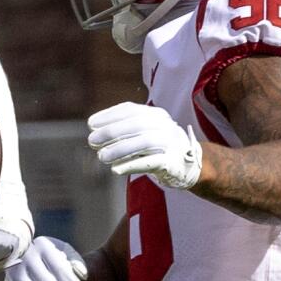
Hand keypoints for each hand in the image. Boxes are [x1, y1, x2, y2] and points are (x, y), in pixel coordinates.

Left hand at [87, 102, 201, 188]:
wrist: (189, 164)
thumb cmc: (158, 147)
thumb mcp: (144, 132)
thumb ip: (123, 130)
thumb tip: (94, 132)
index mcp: (156, 114)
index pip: (130, 110)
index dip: (109, 116)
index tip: (90, 124)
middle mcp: (165, 126)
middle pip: (136, 125)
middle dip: (111, 132)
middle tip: (92, 140)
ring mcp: (171, 143)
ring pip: (144, 142)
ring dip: (119, 149)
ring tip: (101, 156)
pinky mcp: (173, 163)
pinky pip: (152, 162)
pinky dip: (132, 165)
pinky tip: (116, 169)